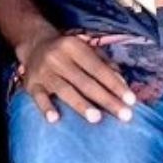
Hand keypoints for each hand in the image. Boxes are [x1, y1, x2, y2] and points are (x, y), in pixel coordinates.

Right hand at [16, 27, 135, 123]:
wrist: (34, 44)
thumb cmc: (67, 51)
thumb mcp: (86, 50)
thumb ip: (105, 64)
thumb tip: (123, 84)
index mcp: (74, 46)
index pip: (98, 68)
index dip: (115, 84)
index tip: (131, 101)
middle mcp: (58, 57)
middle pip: (85, 81)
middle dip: (106, 99)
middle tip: (124, 115)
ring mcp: (43, 71)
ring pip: (64, 90)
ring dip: (81, 104)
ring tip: (97, 118)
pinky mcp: (31, 84)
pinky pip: (38, 97)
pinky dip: (46, 108)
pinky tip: (54, 119)